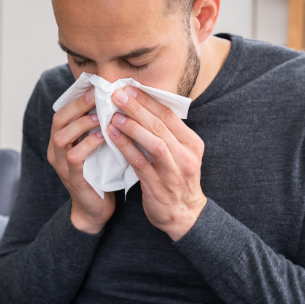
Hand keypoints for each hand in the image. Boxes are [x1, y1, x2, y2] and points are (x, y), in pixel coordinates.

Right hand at [46, 88, 113, 232]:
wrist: (96, 209)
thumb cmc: (100, 174)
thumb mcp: (97, 147)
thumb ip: (98, 128)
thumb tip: (115, 101)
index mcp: (61, 140)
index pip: (62, 112)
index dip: (77, 98)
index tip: (94, 85)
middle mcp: (56, 151)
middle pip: (58, 120)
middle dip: (78, 105)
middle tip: (98, 95)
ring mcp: (61, 165)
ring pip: (62, 137)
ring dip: (82, 124)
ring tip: (101, 115)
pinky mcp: (72, 178)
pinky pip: (74, 157)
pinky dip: (88, 144)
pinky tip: (104, 137)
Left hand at [106, 86, 206, 240]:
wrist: (184, 215)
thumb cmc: (176, 180)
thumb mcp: (179, 154)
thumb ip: (166, 134)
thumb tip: (142, 108)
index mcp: (192, 143)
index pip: (170, 115)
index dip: (148, 100)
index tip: (130, 88)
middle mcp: (186, 156)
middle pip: (160, 125)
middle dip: (137, 108)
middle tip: (118, 94)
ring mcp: (174, 172)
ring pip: (153, 143)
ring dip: (132, 126)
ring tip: (113, 114)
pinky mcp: (159, 186)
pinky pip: (140, 163)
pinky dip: (126, 147)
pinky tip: (112, 136)